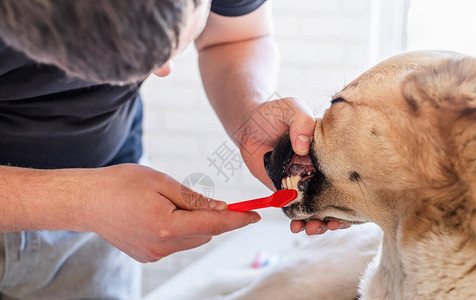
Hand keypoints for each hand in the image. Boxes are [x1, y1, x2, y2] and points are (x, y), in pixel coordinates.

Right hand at [82, 164, 259, 262]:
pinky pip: (174, 244)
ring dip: (193, 224)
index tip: (256, 215)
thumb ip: (194, 199)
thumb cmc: (121, 184)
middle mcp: (162, 246)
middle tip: (198, 199)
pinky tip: (158, 215)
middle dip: (210, 218)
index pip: (214, 225)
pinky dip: (177, 230)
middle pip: (204, 234)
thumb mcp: (161, 182)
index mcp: (167, 226)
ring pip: (190, 239)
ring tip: (167, 204)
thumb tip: (220, 209)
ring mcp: (153, 255)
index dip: (238, 220)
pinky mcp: (146, 256)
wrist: (86, 201)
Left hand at [234, 97, 348, 234]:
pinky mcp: (284, 189)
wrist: (247, 123)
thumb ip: (300, 121)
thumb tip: (303, 145)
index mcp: (327, 152)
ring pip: (315, 207)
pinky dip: (296, 219)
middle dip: (337, 215)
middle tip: (332, 224)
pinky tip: (295, 226)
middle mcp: (318, 169)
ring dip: (317, 222)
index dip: (352, 191)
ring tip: (311, 228)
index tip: (352, 205)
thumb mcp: (291, 109)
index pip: (346, 173)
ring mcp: (302, 181)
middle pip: (334, 196)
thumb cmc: (273, 113)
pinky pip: (293, 208)